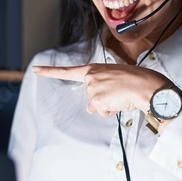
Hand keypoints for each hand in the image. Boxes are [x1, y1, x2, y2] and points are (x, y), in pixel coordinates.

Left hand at [33, 64, 169, 116]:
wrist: (146, 85)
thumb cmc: (136, 80)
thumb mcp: (114, 80)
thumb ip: (100, 88)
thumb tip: (90, 108)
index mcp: (93, 68)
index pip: (67, 71)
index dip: (49, 71)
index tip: (35, 69)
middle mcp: (90, 77)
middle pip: (89, 98)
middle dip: (103, 100)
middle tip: (119, 92)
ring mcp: (92, 88)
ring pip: (96, 107)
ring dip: (109, 105)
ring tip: (121, 95)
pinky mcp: (96, 100)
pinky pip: (102, 112)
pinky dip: (111, 111)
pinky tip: (120, 101)